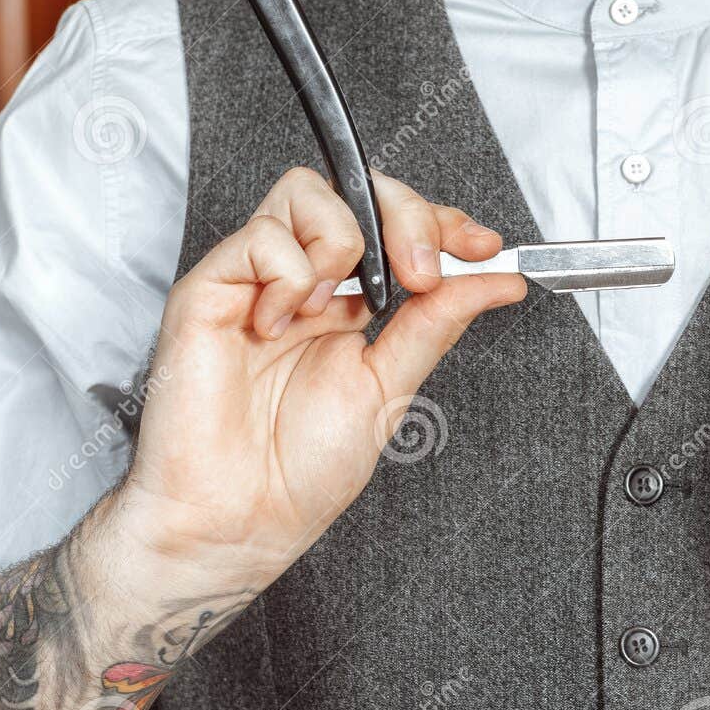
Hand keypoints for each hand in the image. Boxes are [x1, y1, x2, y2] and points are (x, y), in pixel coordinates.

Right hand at [124, 166, 525, 587]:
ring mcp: (256, 280)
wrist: (241, 517)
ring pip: (307, 191)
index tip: (485, 248)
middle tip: (421, 274)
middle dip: (406, 217)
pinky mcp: (211, 287)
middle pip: (358, 191)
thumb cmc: (300, 469)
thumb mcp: (390, 386)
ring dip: (343, 243)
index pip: (396, 224)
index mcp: (348, 304)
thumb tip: (498, 279)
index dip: (442, 222)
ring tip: (332, 312)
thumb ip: (438, 322)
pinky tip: (277, 326)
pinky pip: (262, 237)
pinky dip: (288, 277)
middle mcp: (304, 282)